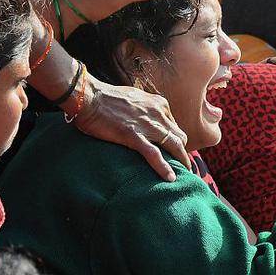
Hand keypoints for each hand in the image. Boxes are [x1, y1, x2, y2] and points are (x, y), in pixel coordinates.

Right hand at [73, 75, 189, 180]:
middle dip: (183, 152)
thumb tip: (147, 119)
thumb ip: (145, 109)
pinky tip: (170, 178)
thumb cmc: (107, 98)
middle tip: (183, 166)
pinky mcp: (133, 136)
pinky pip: (154, 154)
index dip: (176, 140)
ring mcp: (147, 124)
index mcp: (159, 104)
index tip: (174, 152)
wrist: (90, 96)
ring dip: (181, 161)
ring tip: (185, 174)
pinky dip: (164, 167)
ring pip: (173, 145)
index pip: (174, 126)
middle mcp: (158, 113)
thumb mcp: (135, 98)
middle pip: (179, 136)